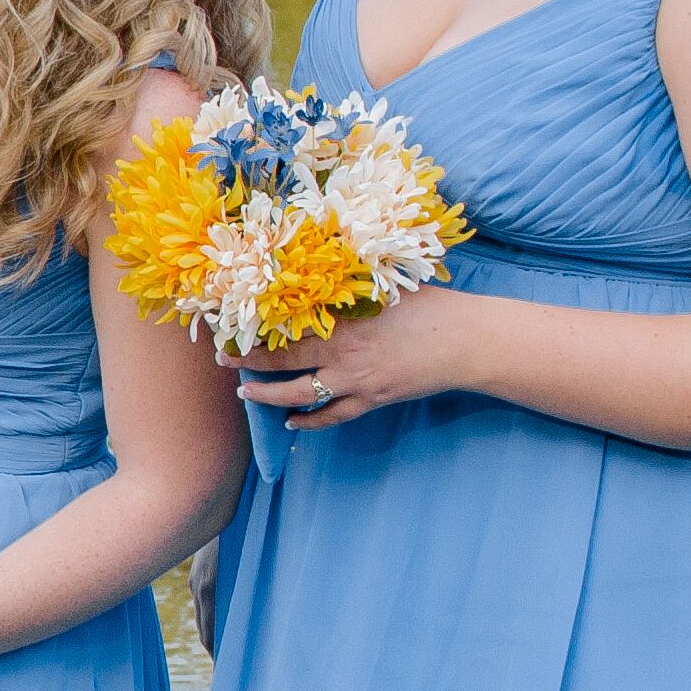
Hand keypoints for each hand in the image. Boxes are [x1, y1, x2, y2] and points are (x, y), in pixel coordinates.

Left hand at [236, 286, 467, 432]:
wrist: (467, 341)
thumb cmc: (429, 305)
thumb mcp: (385, 286)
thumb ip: (350, 286)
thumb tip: (319, 267)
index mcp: (343, 321)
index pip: (285, 326)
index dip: (254, 327)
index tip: (230, 324)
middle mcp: (342, 354)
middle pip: (282, 362)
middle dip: (248, 362)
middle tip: (223, 358)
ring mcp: (356, 382)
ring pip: (298, 395)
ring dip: (267, 396)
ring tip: (245, 394)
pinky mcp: (373, 400)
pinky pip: (332, 417)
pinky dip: (309, 422)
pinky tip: (290, 423)